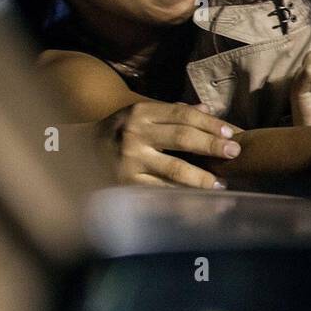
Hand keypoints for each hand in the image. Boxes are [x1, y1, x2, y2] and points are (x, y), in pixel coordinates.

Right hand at [97, 101, 241, 188]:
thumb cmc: (118, 131)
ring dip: (202, 178)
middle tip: (235, 153)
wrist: (76, 151)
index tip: (231, 133)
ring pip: (175, 169)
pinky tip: (199, 201)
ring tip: (220, 183)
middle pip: (183, 138)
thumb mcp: (140, 114)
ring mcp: (130, 161)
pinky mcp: (125, 184)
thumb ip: (172, 112)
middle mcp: (135, 134)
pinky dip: (182, 197)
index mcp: (142, 112)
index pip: (183, 115)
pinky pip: (160, 191)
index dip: (210, 123)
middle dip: (212, 146)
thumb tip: (208, 109)